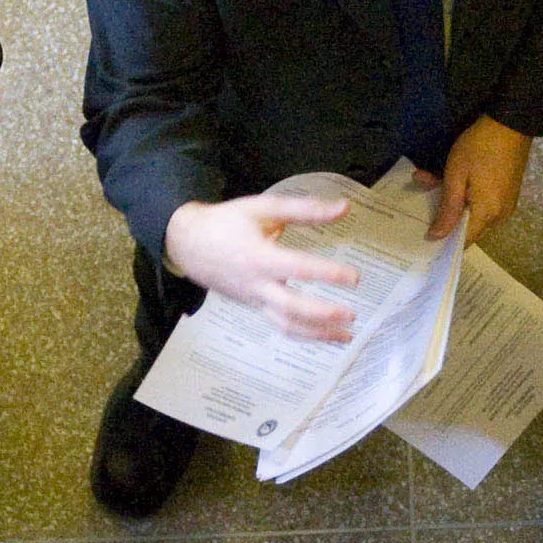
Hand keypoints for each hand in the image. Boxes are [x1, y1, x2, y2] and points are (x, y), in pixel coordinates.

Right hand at [165, 192, 363, 338]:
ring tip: (346, 335)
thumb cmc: (227, 223)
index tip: (354, 277)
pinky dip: (305, 334)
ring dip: (318, 335)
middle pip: (291, 308)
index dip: (327, 274)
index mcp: (259, 257)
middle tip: (351, 315)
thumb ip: (305, 209)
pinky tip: (327, 334)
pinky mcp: (255, 307)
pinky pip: (281, 326)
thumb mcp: (264, 208)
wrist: (188, 245)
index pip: (297, 268)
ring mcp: (255, 300)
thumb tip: (344, 208)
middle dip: (322, 315)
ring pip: (286, 325)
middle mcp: (257, 284)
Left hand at [429, 113, 530, 242]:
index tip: (422, 232)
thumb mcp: (456, 176)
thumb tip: (436, 237)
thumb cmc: (479, 148)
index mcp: (488, 214)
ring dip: (451, 200)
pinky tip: (447, 177)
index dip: (443, 240)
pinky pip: (482, 203)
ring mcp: (505, 204)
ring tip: (428, 178)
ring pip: (472, 213)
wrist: (510, 122)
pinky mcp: (507, 193)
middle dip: (443, 214)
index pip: (463, 241)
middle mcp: (500, 216)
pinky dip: (464, 194)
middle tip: (421, 197)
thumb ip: (447, 209)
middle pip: (467, 227)